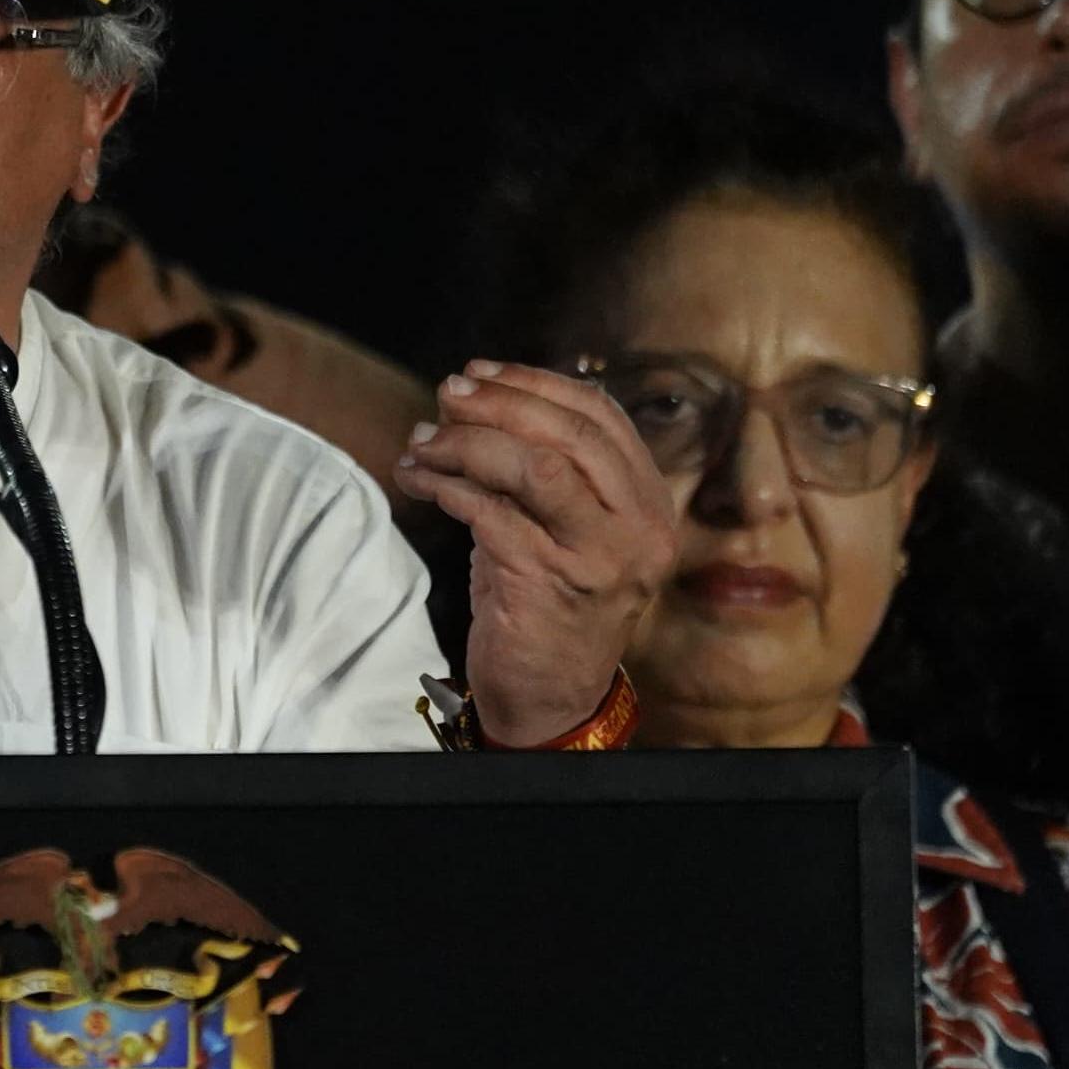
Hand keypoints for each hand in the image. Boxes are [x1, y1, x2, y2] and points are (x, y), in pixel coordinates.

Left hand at [388, 361, 676, 744]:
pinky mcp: (549, 584)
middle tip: (447, 393)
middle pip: (571, 435)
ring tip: (423, 441)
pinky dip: (446, 486)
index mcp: (649, 506)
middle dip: (500, 403)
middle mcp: (639, 531)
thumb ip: (544, 467)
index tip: (482, 372)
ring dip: (467, 443)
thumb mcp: (563, 527)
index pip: (602, 417)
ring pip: (535, 468)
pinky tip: (419, 480)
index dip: (537, 383)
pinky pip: (490, 513)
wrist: (549, 696)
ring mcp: (599, 560)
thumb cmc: (548, 601)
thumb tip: (475, 396)